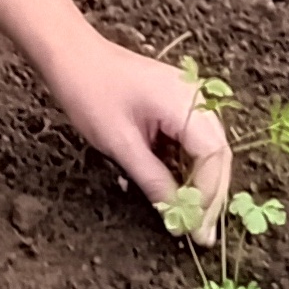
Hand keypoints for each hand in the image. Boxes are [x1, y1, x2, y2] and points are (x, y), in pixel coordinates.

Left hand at [46, 32, 231, 219]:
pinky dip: (187, 167)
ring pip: (207, 149)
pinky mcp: (176, 103)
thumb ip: (154, 181)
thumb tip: (178, 218)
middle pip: (218, 154)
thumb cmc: (91, 92)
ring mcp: (187, 97)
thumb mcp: (121, 144)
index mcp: (186, 102)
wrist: (71, 55)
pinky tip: (177, 191)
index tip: (196, 229)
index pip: (213, 157)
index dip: (209, 197)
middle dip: (210, 195)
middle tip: (200, 233)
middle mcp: (195, 97)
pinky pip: (192, 139)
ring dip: (200, 183)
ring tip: (190, 218)